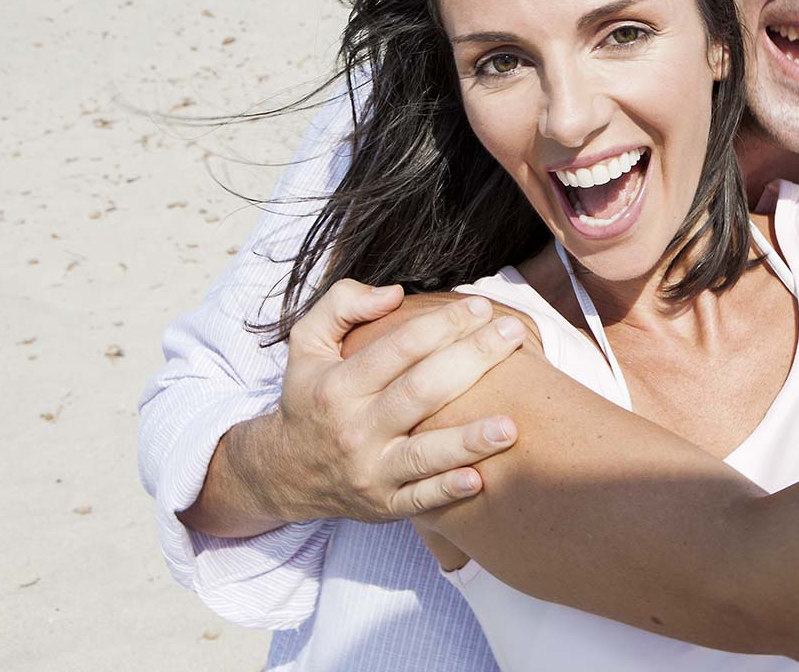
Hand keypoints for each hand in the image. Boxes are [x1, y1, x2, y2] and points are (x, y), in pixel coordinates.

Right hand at [270, 279, 525, 521]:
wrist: (284, 472)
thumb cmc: (311, 397)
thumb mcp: (307, 344)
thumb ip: (341, 304)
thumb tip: (394, 293)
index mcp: (339, 386)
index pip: (400, 348)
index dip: (443, 324)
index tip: (481, 306)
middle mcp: (355, 429)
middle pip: (421, 391)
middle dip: (472, 360)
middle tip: (514, 333)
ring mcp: (371, 471)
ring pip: (423, 455)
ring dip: (468, 441)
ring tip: (510, 426)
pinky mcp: (384, 505)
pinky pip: (419, 501)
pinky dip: (446, 492)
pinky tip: (479, 479)